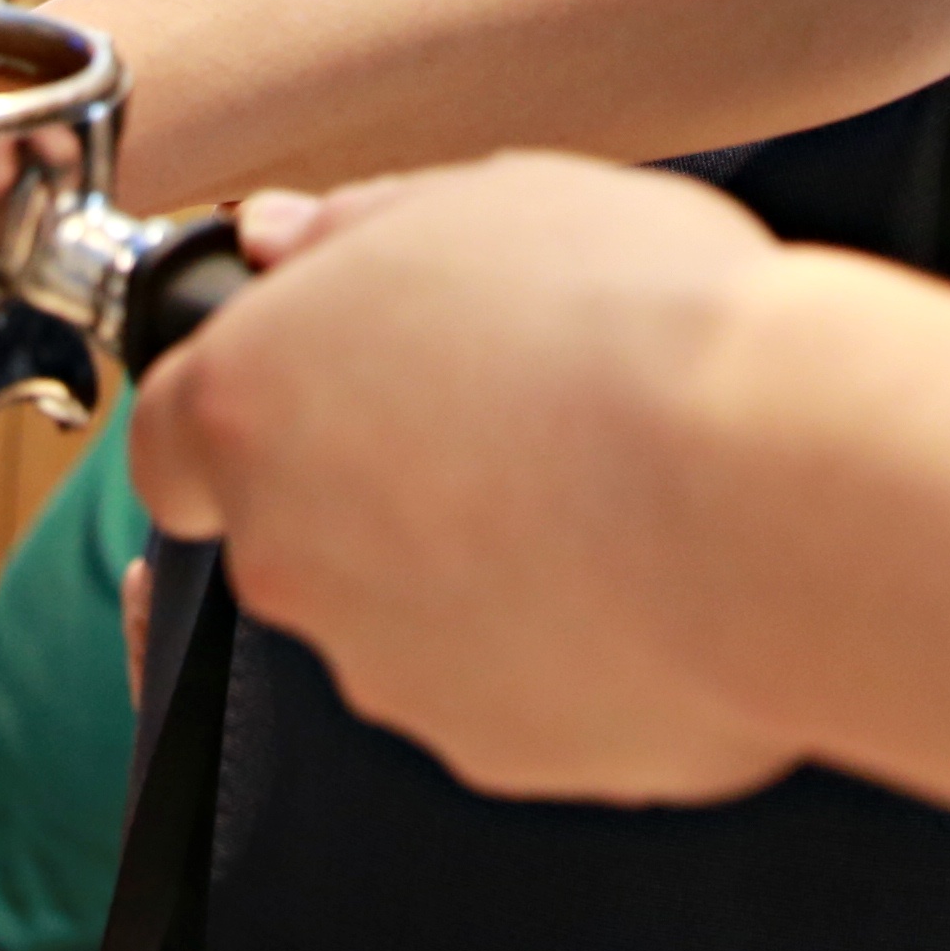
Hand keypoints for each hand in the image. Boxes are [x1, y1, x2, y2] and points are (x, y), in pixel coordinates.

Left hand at [127, 152, 808, 805]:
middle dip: (383, 477)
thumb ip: (358, 225)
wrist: (781, 491)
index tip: (324, 386)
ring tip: (609, 486)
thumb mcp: (491, 200)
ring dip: (476, 559)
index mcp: (255, 405)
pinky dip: (561, 639)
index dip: (244, 411)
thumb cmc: (639, 323)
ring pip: (406, 612)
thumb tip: (284, 241)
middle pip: (298, 524)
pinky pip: (510, 685)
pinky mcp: (495, 751)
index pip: (167, 441)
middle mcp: (290, 557)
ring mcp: (389, 671)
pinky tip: (651, 569)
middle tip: (514, 410)